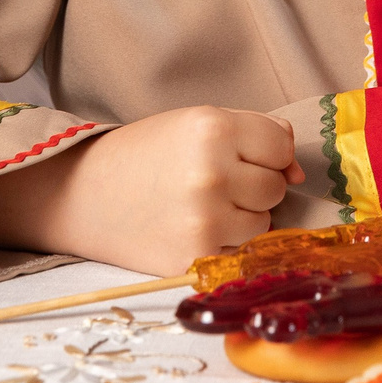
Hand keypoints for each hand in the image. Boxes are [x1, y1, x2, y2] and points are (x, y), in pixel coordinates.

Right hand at [0, 106, 303, 275]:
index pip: (281, 146)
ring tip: (199, 205)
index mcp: (213, 128)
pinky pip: (240, 252)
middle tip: (210, 181)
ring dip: (242, 217)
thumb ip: (257, 135)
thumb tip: (299, 174)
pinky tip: (189, 228)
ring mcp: (205, 221)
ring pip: (263, 223)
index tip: (237, 154)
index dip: (264, 152)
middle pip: (275, 187)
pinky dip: (223, 244)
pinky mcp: (195, 259)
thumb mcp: (197, 123)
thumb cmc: (144, 154)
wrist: (82, 194)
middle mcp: (213, 173)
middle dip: (253, 185)